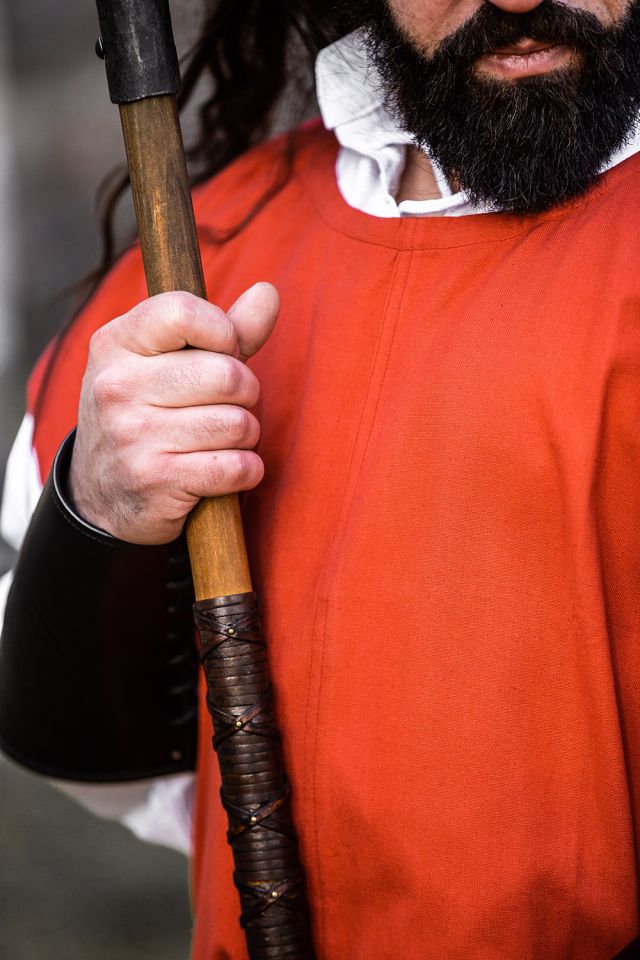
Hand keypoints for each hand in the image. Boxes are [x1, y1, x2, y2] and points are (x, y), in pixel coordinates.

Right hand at [69, 282, 278, 543]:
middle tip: (230, 405)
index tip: (224, 352)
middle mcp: (117, 386)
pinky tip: (227, 470)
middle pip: (227, 375)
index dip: (223, 332)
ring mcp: (132, 435)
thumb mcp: (165, 364)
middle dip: (246, 394)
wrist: (102, 496)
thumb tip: (268, 292)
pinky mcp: (155, 481)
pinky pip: (236, 467)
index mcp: (115, 344)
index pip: (183, 312)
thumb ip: (221, 329)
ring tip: (223, 440)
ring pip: (237, 423)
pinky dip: (246, 471)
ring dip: (246, 436)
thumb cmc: (147, 415)